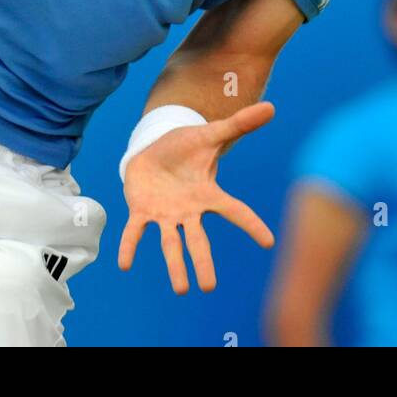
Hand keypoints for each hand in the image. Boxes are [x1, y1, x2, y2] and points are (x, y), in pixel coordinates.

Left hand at [117, 101, 275, 293]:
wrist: (155, 149)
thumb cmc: (187, 147)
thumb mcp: (212, 134)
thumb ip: (239, 124)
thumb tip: (271, 107)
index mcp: (208, 195)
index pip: (235, 211)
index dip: (251, 225)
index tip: (268, 242)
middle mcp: (188, 211)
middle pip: (198, 240)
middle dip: (202, 262)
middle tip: (207, 287)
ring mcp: (164, 213)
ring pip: (170, 242)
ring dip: (174, 265)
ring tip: (181, 289)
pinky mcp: (141, 210)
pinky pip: (135, 231)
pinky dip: (130, 246)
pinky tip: (125, 264)